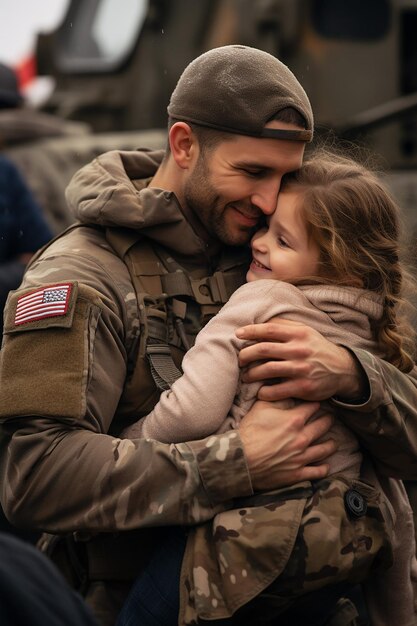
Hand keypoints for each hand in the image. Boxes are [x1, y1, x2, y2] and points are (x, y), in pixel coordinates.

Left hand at [237, 319, 366, 402]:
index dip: (250, 331)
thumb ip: (285, 326)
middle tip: (240, 360)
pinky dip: (264, 392)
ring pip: (266, 370)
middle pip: (263, 350)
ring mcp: (301, 369)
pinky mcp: (303, 387)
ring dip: (251, 374)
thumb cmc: (317, 349)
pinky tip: (261, 392)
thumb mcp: (306, 332)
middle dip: (246, 355)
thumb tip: (261, 322)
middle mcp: (299, 350)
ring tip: (246, 376)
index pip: (269, 329)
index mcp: (299, 334)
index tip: (238, 334)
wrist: (343, 369)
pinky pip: (276, 390)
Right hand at [240, 400, 335, 489]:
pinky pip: (318, 471)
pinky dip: (324, 467)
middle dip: (328, 420)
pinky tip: (325, 464)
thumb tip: (288, 393)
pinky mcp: (298, 473)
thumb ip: (278, 398)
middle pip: (324, 426)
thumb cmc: (249, 431)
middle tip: (330, 419)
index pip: (314, 407)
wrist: (241, 458)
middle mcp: (303, 437)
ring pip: (326, 449)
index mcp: (295, 419)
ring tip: (333, 442)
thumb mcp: (261, 407)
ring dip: (331, 444)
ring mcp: (302, 456)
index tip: (318, 403)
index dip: (317, 403)